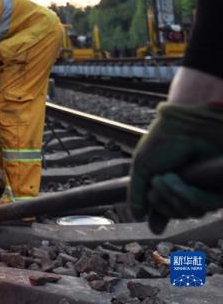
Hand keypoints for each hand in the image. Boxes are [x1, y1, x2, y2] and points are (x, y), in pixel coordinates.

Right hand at [128, 103, 222, 232]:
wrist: (186, 126)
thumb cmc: (164, 141)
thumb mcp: (141, 168)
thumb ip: (137, 194)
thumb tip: (137, 217)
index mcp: (172, 184)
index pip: (166, 211)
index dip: (159, 217)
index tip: (155, 224)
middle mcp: (190, 188)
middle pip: (175, 214)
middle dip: (160, 200)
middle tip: (157, 179)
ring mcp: (206, 189)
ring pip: (187, 213)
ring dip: (171, 194)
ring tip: (168, 176)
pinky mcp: (220, 191)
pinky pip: (200, 206)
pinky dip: (184, 194)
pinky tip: (180, 179)